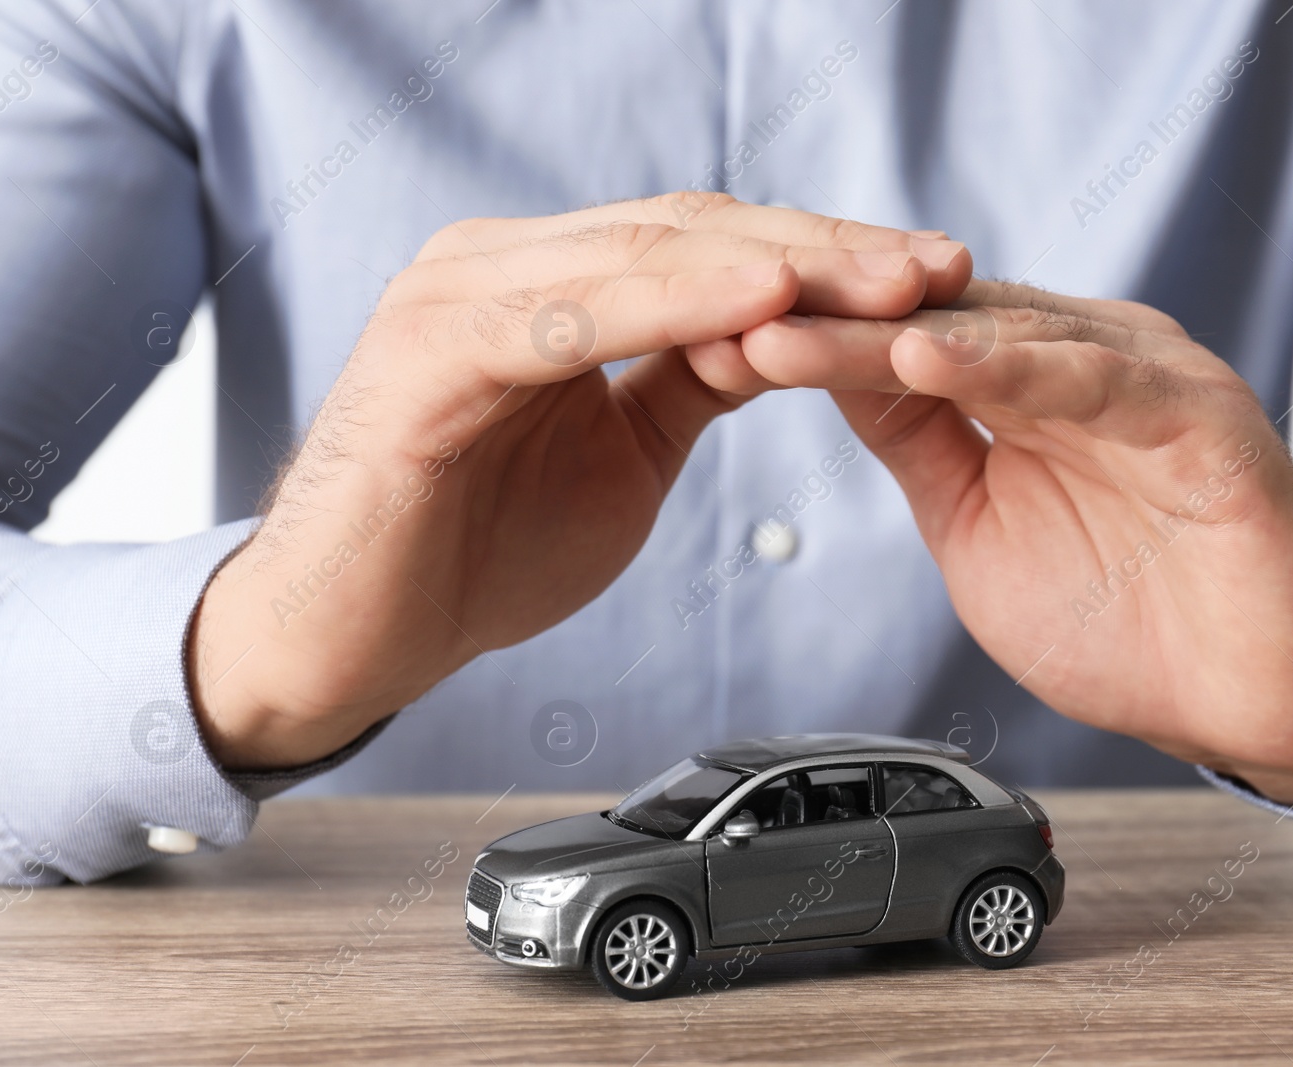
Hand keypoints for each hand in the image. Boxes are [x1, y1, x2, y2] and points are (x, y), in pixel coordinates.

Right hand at [190, 194, 971, 769]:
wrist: (349, 635)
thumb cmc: (472, 550)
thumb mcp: (622, 459)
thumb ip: (688, 382)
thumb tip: (781, 335)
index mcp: (554, 286)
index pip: (715, 245)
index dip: (831, 256)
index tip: (936, 278)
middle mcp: (509, 268)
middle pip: (697, 231)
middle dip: (831, 248)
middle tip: (943, 266)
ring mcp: (463, 297)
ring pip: (646, 256)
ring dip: (778, 266)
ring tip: (886, 279)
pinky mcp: (432, 352)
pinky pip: (570, 317)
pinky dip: (668, 306)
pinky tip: (762, 306)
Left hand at [691, 279, 1292, 811]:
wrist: (1256, 700)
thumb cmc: (1126, 620)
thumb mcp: (977, 526)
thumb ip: (919, 445)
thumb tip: (835, 375)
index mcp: (1027, 383)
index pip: (897, 340)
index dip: (800, 341)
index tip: (700, 344)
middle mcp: (1083, 361)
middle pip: (934, 320)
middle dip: (824, 321)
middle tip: (720, 315)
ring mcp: (1144, 381)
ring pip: (1002, 335)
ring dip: (892, 332)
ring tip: (796, 332)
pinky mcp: (1203, 419)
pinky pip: (1099, 382)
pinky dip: (1017, 369)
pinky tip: (933, 362)